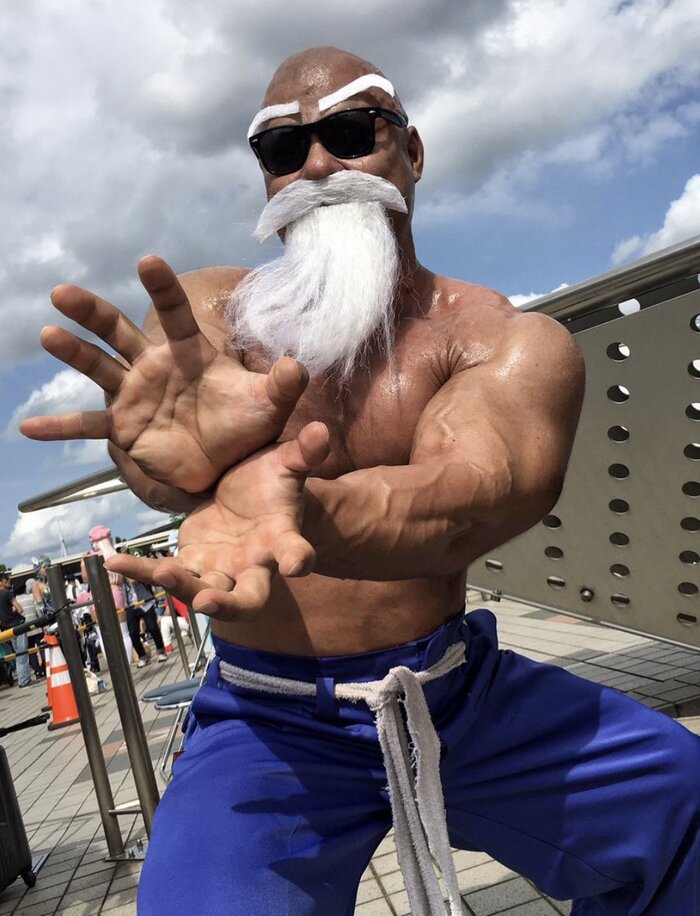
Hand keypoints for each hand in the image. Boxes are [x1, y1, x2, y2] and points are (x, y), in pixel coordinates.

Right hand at [20, 256, 308, 492]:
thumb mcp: (269, 406)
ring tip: (47, 334)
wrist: (228, 465)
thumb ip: (282, 384)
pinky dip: (60, 426)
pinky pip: (88, 426)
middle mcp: (156, 367)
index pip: (175, 315)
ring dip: (73, 353)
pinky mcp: (124, 427)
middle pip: (119, 332)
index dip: (163, 290)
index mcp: (190, 354)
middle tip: (63, 293)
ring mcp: (135, 395)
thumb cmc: (248, 426)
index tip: (148, 262)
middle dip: (93, 312)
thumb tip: (297, 364)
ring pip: (98, 368)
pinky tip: (27, 427)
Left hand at [106, 421, 329, 619]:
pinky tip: (113, 562)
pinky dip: (140, 571)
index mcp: (280, 540)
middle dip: (228, 605)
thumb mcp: (285, 464)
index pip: (294, 553)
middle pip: (247, 600)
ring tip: (160, 572)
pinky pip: (164, 574)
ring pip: (201, 592)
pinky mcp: (190, 566)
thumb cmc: (272, 485)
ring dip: (180, 587)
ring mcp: (219, 573)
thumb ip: (303, 452)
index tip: (296, 564)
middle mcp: (252, 567)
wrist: (249, 500)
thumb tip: (321, 430)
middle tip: (208, 603)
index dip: (297, 559)